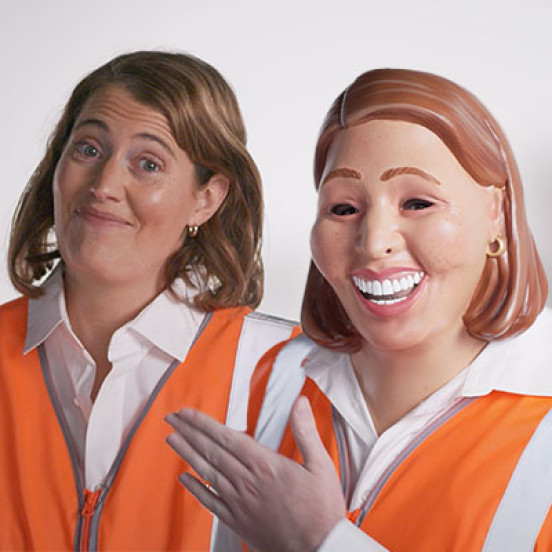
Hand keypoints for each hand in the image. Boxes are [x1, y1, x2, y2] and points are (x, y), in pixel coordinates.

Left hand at [165, 396, 345, 551]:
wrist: (319, 550)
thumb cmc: (321, 510)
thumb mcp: (321, 465)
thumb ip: (306, 431)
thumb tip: (300, 403)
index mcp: (265, 465)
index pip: (227, 437)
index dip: (204, 423)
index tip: (188, 413)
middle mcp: (247, 482)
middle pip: (211, 451)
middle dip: (189, 432)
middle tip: (172, 419)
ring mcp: (240, 502)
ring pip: (206, 473)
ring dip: (187, 454)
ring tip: (172, 439)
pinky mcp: (238, 521)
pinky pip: (210, 502)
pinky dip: (195, 489)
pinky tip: (185, 479)